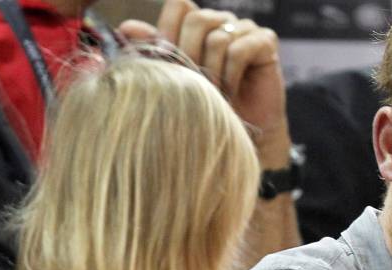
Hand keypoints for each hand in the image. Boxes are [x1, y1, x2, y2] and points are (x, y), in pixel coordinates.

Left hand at [153, 0, 290, 166]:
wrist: (240, 134)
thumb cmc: (207, 108)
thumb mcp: (174, 80)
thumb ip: (153, 51)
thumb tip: (126, 27)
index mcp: (196, 25)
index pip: (179, 5)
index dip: (171, 32)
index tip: (171, 65)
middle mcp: (221, 21)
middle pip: (197, 19)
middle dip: (191, 56)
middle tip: (195, 85)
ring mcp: (244, 29)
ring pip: (218, 37)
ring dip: (213, 72)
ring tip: (214, 94)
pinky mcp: (265, 41)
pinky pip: (240, 48)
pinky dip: (232, 73)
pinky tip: (232, 90)